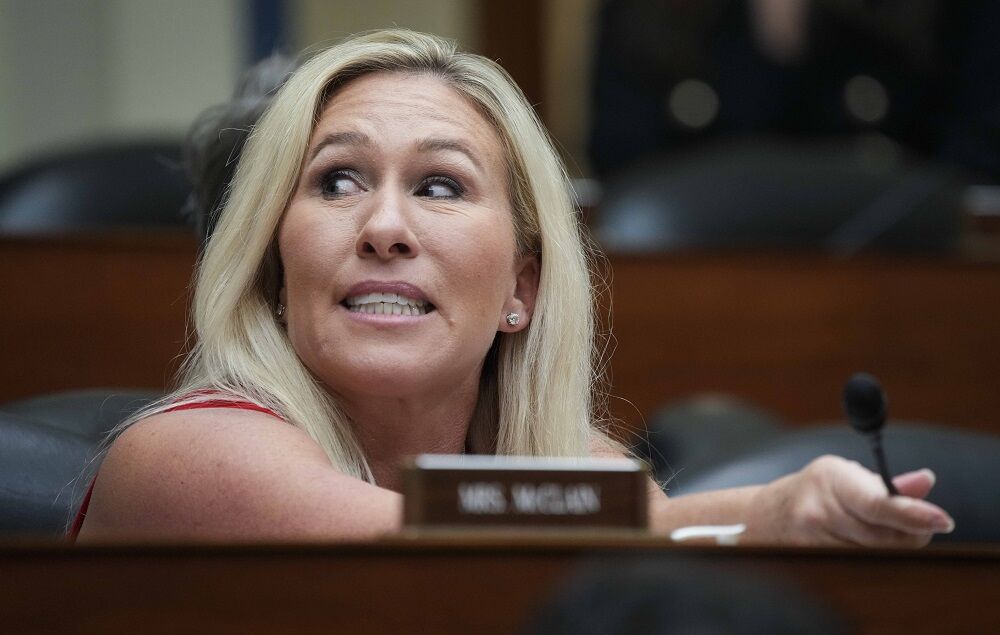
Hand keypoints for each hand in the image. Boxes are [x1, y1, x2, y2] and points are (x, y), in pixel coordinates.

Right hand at [743, 455, 954, 546]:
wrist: (763, 517)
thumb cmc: (812, 490)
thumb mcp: (844, 474)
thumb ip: (885, 483)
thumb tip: (926, 482)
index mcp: (829, 479)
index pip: (877, 503)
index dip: (912, 513)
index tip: (942, 520)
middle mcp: (819, 510)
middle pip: (883, 535)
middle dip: (912, 531)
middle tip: (927, 521)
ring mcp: (814, 540)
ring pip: (876, 553)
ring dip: (894, 543)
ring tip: (888, 526)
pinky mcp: (815, 561)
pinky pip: (862, 564)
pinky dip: (877, 555)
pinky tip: (870, 542)